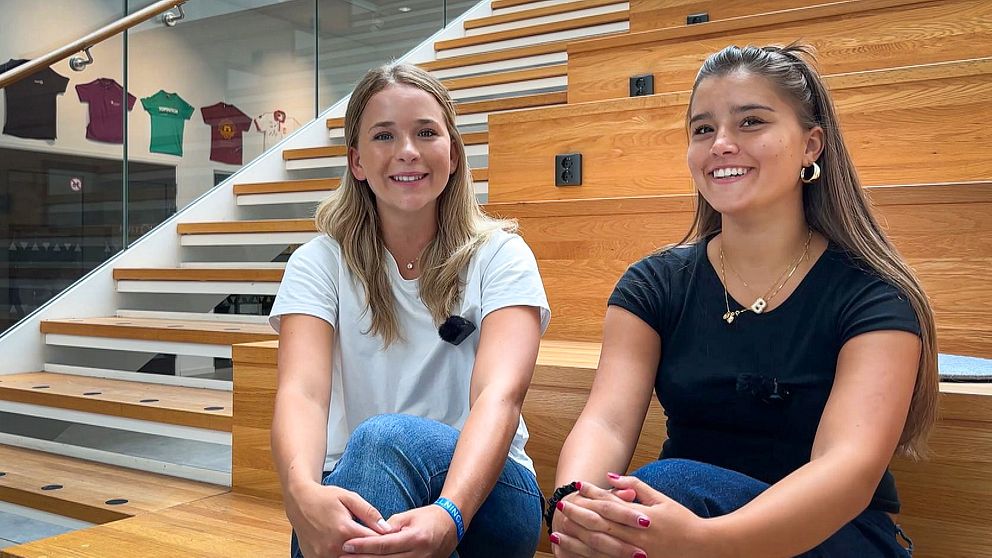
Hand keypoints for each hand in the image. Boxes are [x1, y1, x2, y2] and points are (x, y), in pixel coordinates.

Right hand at [287, 481, 392, 557]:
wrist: (299, 502)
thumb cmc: (325, 497)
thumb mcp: (349, 498)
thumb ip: (369, 513)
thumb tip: (387, 528)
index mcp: (344, 530)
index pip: (373, 542)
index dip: (384, 540)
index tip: (391, 537)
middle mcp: (333, 546)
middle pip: (362, 556)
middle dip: (372, 550)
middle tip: (378, 544)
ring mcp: (322, 556)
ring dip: (358, 555)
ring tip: (363, 545)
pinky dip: (344, 557)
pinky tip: (349, 550)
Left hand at [341, 504, 457, 556]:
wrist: (452, 525)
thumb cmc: (429, 517)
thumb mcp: (409, 516)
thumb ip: (390, 526)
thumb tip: (372, 534)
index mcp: (415, 538)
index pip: (383, 544)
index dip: (364, 546)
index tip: (347, 545)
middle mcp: (418, 555)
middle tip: (341, 557)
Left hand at [562, 474, 715, 557]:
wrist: (704, 549)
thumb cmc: (683, 521)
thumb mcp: (662, 500)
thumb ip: (637, 487)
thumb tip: (612, 476)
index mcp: (642, 517)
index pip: (611, 503)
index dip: (592, 494)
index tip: (577, 486)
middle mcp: (637, 536)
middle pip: (600, 524)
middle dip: (578, 515)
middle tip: (561, 506)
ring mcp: (635, 554)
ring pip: (600, 546)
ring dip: (577, 539)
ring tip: (559, 531)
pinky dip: (589, 557)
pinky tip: (575, 553)